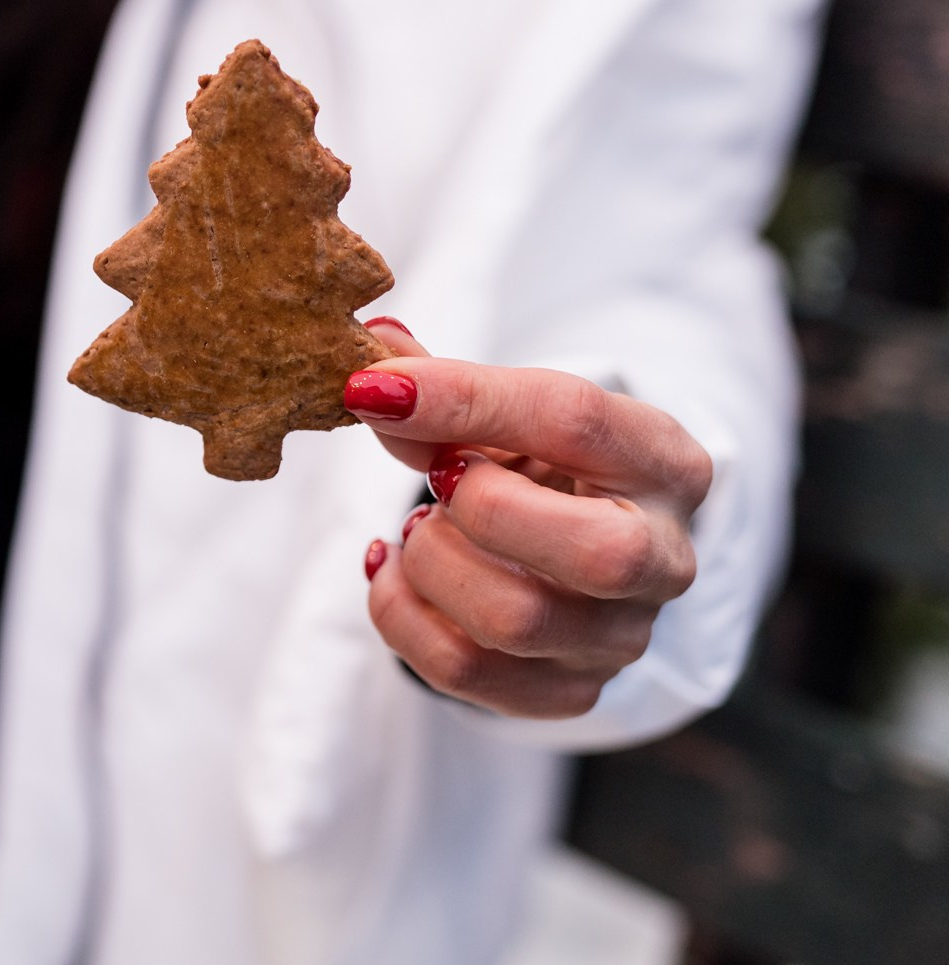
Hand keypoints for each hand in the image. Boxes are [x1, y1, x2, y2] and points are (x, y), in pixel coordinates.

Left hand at [346, 318, 710, 718]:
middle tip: (439, 478)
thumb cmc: (540, 466)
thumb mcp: (506, 414)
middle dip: (480, 508)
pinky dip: (400, 617)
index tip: (372, 387)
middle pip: (593, 554)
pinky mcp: (567, 691)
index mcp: (665, 462)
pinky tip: (394, 573)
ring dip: (432, 563)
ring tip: (420, 530)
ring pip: (515, 620)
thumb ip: (443, 385)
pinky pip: (464, 673)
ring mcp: (620, 638)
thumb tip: (375, 346)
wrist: (571, 541)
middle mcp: (665, 561)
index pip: (574, 420)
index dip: (461, 398)